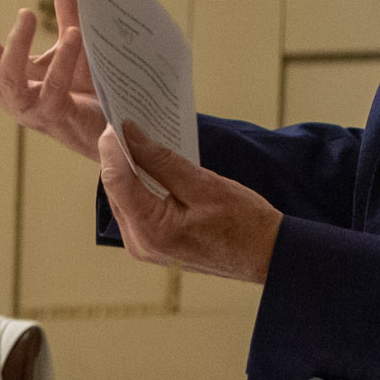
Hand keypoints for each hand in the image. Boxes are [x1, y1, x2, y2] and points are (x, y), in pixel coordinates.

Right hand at [0, 0, 108, 154]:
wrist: (119, 127)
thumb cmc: (89, 87)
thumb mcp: (74, 41)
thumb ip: (67, 6)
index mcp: (8, 76)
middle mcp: (11, 94)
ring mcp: (30, 108)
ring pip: (7, 78)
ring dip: (15, 46)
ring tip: (27, 14)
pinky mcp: (56, 116)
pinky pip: (52, 88)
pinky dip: (62, 60)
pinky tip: (72, 35)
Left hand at [95, 123, 280, 283]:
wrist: (267, 257)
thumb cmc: (244, 224)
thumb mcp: (205, 184)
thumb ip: (162, 161)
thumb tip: (131, 136)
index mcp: (152, 230)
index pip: (116, 180)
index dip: (112, 147)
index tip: (117, 122)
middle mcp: (140, 243)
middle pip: (114, 190)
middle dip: (118, 157)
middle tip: (127, 126)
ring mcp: (143, 248)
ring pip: (122, 199)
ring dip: (127, 171)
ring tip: (137, 141)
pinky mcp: (151, 245)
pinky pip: (134, 210)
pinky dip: (138, 187)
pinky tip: (146, 167)